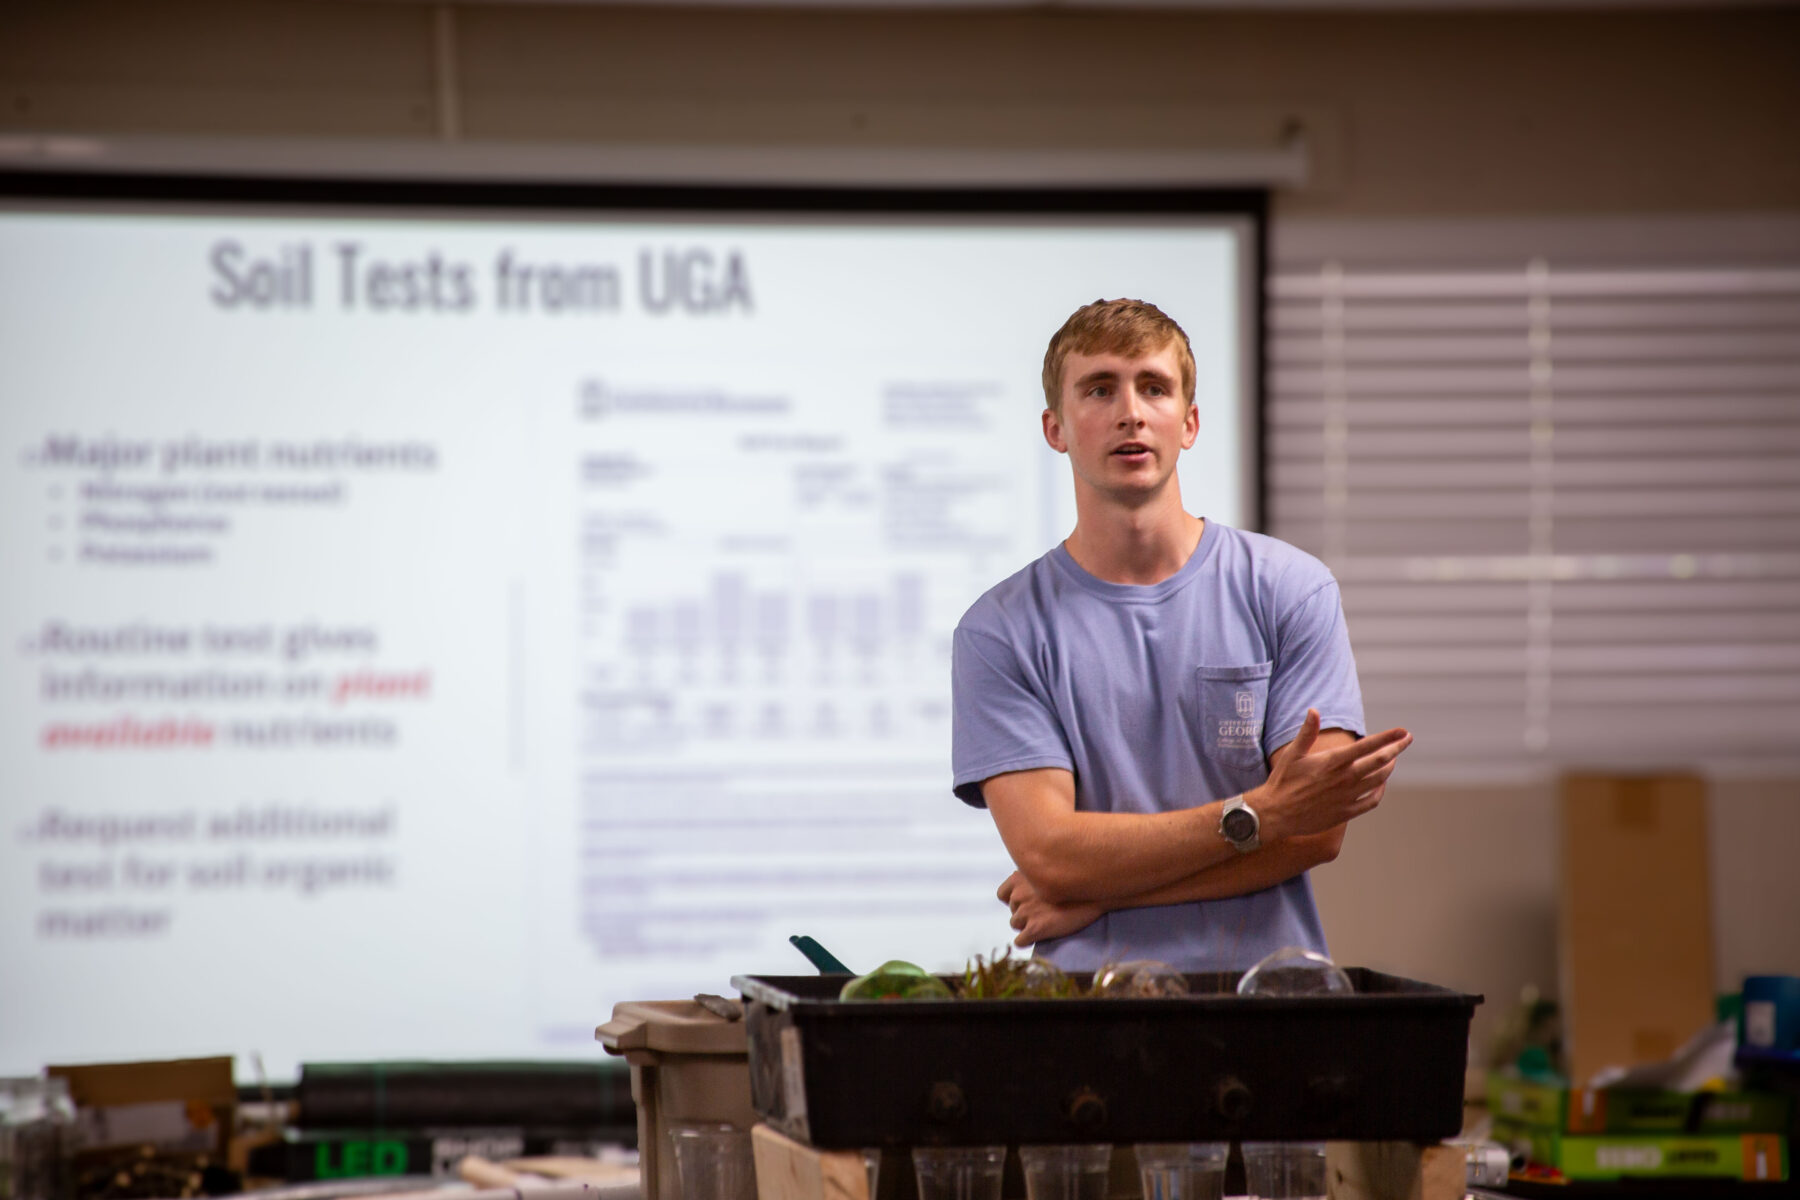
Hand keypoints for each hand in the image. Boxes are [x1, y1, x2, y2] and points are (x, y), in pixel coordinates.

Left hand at [997, 870, 1104, 946]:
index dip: (1015, 900)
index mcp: (1019, 877)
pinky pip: (1020, 942)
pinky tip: (1042, 936)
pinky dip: (1028, 941)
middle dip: (1025, 913)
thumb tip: (1026, 888)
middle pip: (1012, 911)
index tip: (1029, 902)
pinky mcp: (1035, 929)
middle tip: (1045, 912)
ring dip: (1027, 926)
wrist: (1095, 894)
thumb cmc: (1075, 882)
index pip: (1003, 894)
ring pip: (1016, 925)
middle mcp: (1019, 894)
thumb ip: (1033, 878)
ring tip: (1047, 921)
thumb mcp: (1049, 870)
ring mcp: (1026, 912)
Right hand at [1253, 708, 1410, 841]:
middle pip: (1380, 762)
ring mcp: (1347, 797)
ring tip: (1393, 759)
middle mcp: (1344, 779)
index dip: (1387, 737)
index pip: (1367, 746)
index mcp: (1332, 762)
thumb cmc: (1283, 781)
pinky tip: (1381, 785)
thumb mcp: (1292, 754)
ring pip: (1379, 780)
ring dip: (1389, 768)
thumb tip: (1314, 710)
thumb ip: (1307, 732)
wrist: (1276, 814)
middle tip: (1407, 740)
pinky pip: (1371, 801)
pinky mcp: (1346, 812)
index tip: (1402, 731)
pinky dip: (1380, 791)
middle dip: (1397, 749)